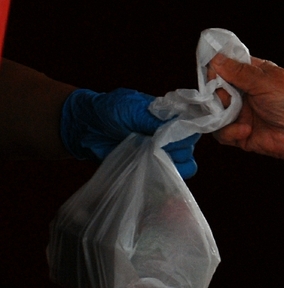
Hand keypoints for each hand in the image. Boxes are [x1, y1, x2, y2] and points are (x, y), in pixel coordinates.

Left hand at [59, 88, 201, 178]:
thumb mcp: (130, 108)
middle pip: (189, 147)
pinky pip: (171, 178)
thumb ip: (152, 119)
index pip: (193, 126)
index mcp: (171, 117)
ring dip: (172, 164)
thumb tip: (175, 127)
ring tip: (151, 159)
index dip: (185, 133)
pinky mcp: (154, 168)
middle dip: (174, 149)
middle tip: (152, 145)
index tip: (169, 135)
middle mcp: (171, 135)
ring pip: (186, 164)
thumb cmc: (109, 111)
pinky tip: (153, 172)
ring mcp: (164, 153)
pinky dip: (167, 178)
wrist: (86, 127)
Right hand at [208, 54, 283, 202]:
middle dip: (217, 93)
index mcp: (254, 74)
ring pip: (214, 110)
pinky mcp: (241, 134)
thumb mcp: (266, 81)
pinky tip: (246, 130)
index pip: (226, 66)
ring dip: (221, 112)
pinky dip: (229, 131)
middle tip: (227, 96)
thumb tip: (215, 59)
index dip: (217, 68)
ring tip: (235, 113)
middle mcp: (246, 93)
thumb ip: (239, 72)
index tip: (214, 73)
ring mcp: (242, 113)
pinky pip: (221, 132)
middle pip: (215, 88)